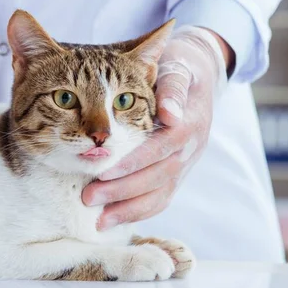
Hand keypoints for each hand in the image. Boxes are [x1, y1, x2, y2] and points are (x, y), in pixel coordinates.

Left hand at [82, 25, 229, 229]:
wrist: (200, 73)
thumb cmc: (179, 67)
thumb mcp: (177, 66)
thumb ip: (172, 87)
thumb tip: (169, 113)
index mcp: (190, 122)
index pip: (161, 148)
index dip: (133, 162)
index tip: (103, 172)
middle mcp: (192, 147)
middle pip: (159, 176)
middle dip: (123, 191)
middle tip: (88, 198)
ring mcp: (187, 162)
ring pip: (161, 194)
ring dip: (129, 209)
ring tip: (98, 221)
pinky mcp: (179, 171)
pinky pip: (162, 197)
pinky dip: (139, 211)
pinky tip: (115, 218)